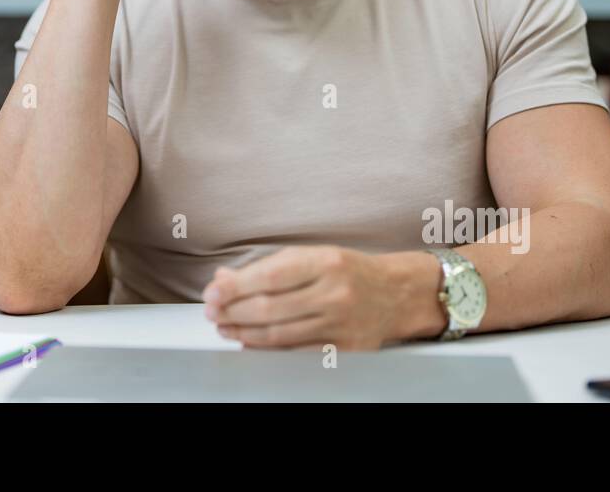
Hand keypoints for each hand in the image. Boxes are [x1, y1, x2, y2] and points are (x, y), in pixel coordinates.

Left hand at [202, 246, 445, 349]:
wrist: (397, 293)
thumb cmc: (349, 271)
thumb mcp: (313, 256)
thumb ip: (269, 268)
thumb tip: (225, 280)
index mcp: (326, 261)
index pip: (270, 276)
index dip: (235, 288)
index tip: (212, 292)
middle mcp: (335, 292)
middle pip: (270, 308)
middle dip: (233, 312)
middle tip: (212, 312)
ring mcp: (341, 323)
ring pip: (280, 335)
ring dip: (244, 333)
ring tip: (225, 327)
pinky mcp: (345, 349)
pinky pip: (297, 353)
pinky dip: (268, 349)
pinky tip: (249, 343)